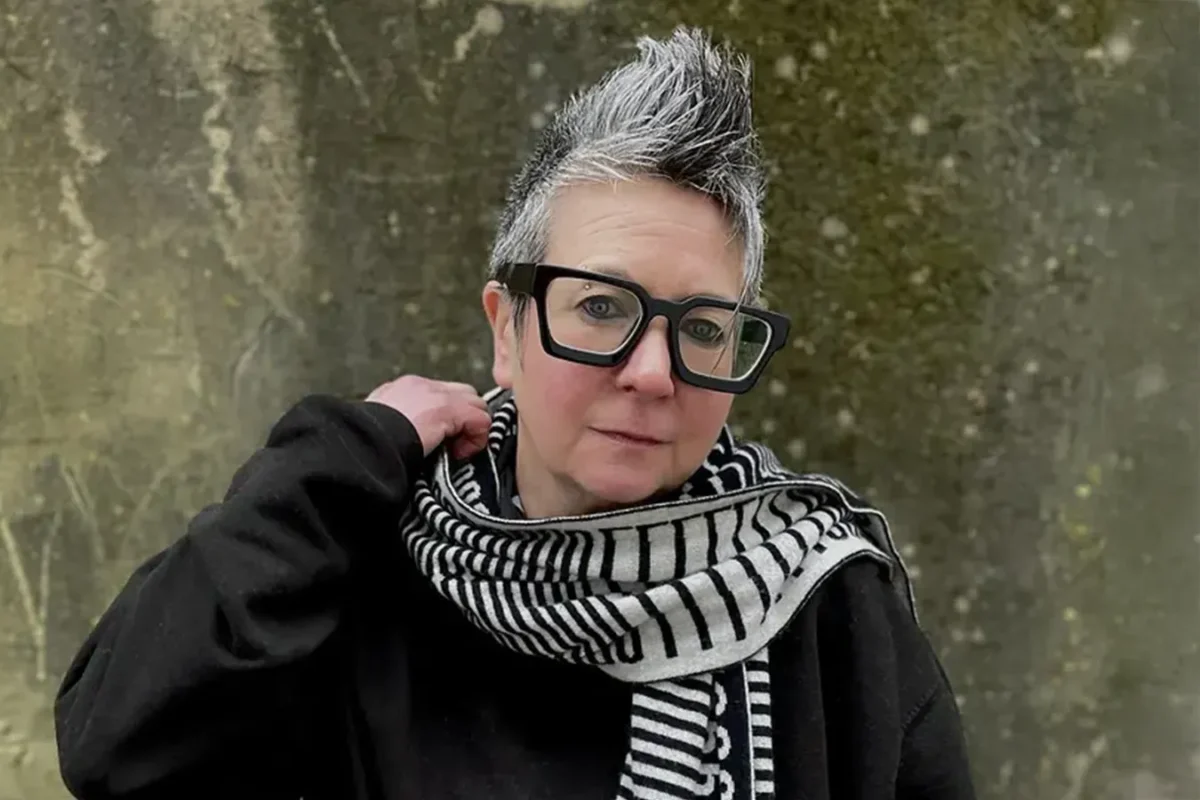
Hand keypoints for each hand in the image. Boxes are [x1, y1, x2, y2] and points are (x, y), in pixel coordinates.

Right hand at [365, 375, 490, 459]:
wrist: (362, 446)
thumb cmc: (365, 446)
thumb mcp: (379, 430)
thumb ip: (398, 428)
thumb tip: (411, 443)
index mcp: (402, 390)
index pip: (440, 395)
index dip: (448, 420)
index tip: (438, 444)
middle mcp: (420, 386)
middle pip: (463, 394)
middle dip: (464, 420)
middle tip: (451, 447)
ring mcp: (435, 394)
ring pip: (476, 405)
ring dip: (471, 430)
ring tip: (454, 452)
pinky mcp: (449, 409)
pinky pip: (481, 420)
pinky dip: (476, 439)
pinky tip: (458, 454)